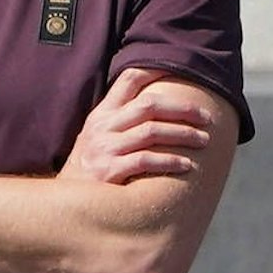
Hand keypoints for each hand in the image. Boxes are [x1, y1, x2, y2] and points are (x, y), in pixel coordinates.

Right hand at [60, 68, 212, 184]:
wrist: (65, 202)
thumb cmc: (91, 168)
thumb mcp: (98, 136)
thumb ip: (121, 120)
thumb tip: (159, 106)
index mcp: (102, 114)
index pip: (129, 79)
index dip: (156, 70)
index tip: (184, 71)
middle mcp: (103, 127)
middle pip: (149, 105)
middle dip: (183, 109)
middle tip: (207, 118)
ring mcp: (105, 148)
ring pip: (152, 131)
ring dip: (183, 134)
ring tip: (204, 141)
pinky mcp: (109, 171)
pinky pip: (145, 160)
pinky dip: (170, 160)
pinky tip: (187, 165)